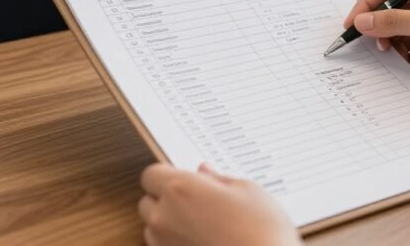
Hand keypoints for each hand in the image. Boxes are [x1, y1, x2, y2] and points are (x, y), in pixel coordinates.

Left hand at [139, 163, 299, 245]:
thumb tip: (203, 171)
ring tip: (202, 226)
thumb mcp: (247, 191)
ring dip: (169, 224)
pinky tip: (203, 242)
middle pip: (147, 202)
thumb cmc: (263, 232)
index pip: (151, 175)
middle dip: (165, 199)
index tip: (183, 179)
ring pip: (153, 229)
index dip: (167, 175)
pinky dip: (176, 243)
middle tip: (195, 202)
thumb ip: (218, 179)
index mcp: (179, 190)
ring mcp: (164, 245)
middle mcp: (164, 218)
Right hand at [343, 0, 409, 95]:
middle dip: (377, 32)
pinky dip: (407, 66)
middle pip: (388, 17)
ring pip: (396, 41)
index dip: (366, 5)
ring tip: (395, 60)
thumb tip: (362, 21)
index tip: (351, 24)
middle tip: (369, 47)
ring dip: (392, 52)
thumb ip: (394, 22)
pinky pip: (409, 60)